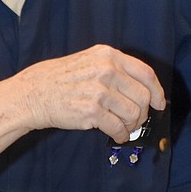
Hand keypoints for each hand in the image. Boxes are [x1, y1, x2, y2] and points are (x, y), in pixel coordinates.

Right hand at [20, 45, 164, 145]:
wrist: (32, 94)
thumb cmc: (57, 80)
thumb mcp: (87, 61)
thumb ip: (112, 69)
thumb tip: (139, 89)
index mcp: (108, 56)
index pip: (145, 73)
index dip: (156, 91)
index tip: (158, 103)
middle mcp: (106, 70)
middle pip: (142, 96)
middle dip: (143, 113)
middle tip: (135, 120)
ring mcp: (99, 91)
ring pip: (133, 114)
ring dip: (131, 126)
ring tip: (123, 128)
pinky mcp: (92, 111)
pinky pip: (118, 128)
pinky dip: (120, 135)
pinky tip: (115, 136)